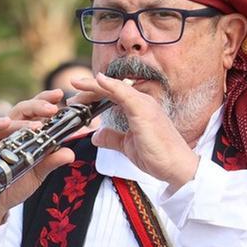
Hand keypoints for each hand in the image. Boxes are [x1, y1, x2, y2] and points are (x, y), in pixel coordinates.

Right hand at [0, 89, 75, 236]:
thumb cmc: (14, 184)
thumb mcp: (37, 173)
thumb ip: (51, 161)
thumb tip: (70, 154)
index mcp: (25, 133)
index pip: (36, 112)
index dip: (46, 101)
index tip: (59, 95)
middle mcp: (9, 130)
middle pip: (24, 110)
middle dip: (38, 106)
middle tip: (52, 109)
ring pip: (9, 119)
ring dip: (24, 122)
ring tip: (37, 127)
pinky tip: (5, 122)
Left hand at [73, 73, 199, 190]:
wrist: (175, 166)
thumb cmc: (157, 155)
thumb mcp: (127, 145)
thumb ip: (112, 137)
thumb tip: (97, 135)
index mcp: (138, 108)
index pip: (111, 96)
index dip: (92, 96)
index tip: (76, 101)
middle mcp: (141, 102)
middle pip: (110, 90)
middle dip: (88, 91)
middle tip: (71, 98)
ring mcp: (144, 104)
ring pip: (114, 89)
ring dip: (93, 87)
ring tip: (76, 87)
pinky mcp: (144, 111)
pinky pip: (124, 94)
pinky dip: (110, 85)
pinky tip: (98, 80)